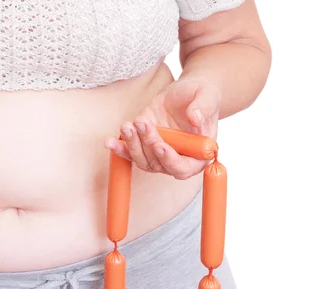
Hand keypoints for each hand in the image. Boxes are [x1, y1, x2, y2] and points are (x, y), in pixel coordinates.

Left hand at [104, 79, 220, 179]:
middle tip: (142, 124)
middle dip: (148, 146)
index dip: (171, 161)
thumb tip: (195, 118)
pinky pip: (129, 152)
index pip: (183, 168)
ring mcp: (158, 154)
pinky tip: (109, 142)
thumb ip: (204, 107)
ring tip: (127, 125)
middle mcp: (177, 159)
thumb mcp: (207, 96)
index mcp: (198, 154)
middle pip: (159, 165)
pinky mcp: (143, 145)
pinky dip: (119, 148)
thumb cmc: (201, 95)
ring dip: (132, 144)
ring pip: (142, 159)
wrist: (185, 92)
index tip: (160, 146)